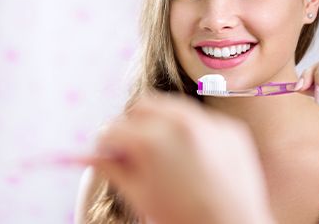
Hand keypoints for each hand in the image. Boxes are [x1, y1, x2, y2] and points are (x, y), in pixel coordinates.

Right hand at [89, 92, 273, 223]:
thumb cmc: (182, 220)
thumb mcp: (140, 196)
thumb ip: (112, 169)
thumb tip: (89, 155)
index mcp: (150, 142)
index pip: (112, 129)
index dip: (106, 144)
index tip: (109, 153)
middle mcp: (179, 123)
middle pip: (141, 106)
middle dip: (133, 123)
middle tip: (135, 147)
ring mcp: (209, 122)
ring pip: (172, 105)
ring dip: (161, 120)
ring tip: (166, 150)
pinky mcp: (230, 127)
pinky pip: (201, 118)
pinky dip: (191, 130)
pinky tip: (194, 155)